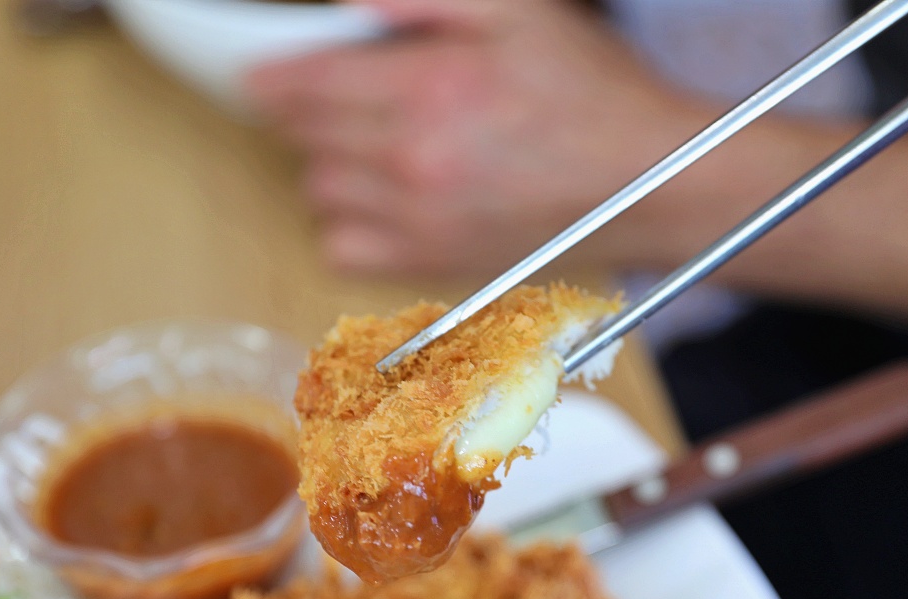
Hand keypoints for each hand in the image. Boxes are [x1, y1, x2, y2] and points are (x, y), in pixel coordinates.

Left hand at [248, 0, 707, 276]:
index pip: (305, 82)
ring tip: (366, 146)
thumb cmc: (593, 97)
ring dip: (326, 164)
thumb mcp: (519, 12)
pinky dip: (346, 225)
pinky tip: (379, 201)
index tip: (257, 71)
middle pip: (302, 137)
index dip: (270, 73)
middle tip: (325, 97)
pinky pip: (342, 250)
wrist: (649, 185)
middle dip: (299, 112)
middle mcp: (412, 159)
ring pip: (317, 192)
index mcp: (429, 87)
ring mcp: (418, 219)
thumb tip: (344, 6)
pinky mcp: (431, 263)